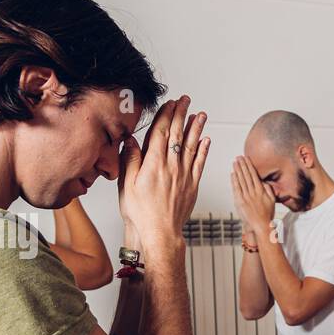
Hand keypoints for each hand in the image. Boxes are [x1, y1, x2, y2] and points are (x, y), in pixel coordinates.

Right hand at [117, 95, 209, 255]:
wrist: (160, 234)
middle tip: (185, 100)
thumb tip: (131, 140)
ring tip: (200, 113)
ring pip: (192, 146)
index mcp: (153, 165)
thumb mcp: (127, 185)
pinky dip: (203, 150)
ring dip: (196, 128)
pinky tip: (206, 139)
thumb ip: (130, 160)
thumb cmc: (141, 214)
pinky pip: (200, 163)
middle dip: (182, 114)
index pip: (161, 133)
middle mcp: (171, 167)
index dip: (166, 115)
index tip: (169, 103)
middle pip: (178, 134)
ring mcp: (184, 176)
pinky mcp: (192, 186)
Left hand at [230, 155, 276, 242]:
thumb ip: (269, 189)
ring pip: (241, 180)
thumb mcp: (272, 200)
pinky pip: (236, 189)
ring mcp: (246, 197)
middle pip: (246, 176)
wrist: (261, 225)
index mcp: (261, 191)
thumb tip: (264, 182)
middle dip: (242, 165)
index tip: (246, 159)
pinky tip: (232, 174)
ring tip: (235, 163)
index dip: (249, 166)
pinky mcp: (240, 202)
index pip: (254, 175)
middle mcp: (253, 192)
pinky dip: (234, 181)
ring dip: (237, 170)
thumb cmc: (267, 214)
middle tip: (239, 157)